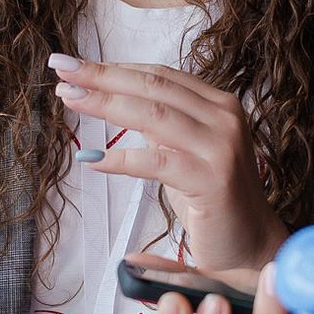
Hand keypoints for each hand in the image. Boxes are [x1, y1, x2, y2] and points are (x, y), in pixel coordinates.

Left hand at [51, 56, 283, 272]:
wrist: (251, 248)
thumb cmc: (214, 202)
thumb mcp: (185, 152)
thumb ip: (162, 126)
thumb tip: (116, 102)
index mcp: (220, 105)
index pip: (161, 76)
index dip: (116, 67)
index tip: (76, 65)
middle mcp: (225, 118)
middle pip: (154, 87)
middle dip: (103, 76)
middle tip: (62, 69)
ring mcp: (221, 147)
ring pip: (153, 115)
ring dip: (104, 104)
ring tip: (69, 98)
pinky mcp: (212, 180)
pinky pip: (156, 161)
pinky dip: (119, 159)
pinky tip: (90, 159)